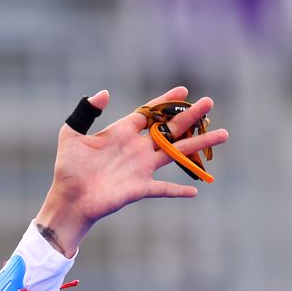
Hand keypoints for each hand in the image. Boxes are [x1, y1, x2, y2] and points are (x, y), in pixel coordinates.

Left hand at [34, 87, 229, 256]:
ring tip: (223, 134)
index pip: (148, 114)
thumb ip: (84, 113)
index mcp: (121, 133)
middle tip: (209, 102)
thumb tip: (103, 93)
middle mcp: (136, 149)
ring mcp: (140, 169)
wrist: (67, 200)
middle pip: (169, 129)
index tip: (183, 90)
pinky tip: (196, 189)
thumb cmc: (67, 169)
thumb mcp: (71, 136)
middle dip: (190, 116)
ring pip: (176, 153)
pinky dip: (179, 190)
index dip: (165, 102)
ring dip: (199, 145)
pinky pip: (164, 188)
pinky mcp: (140, 188)